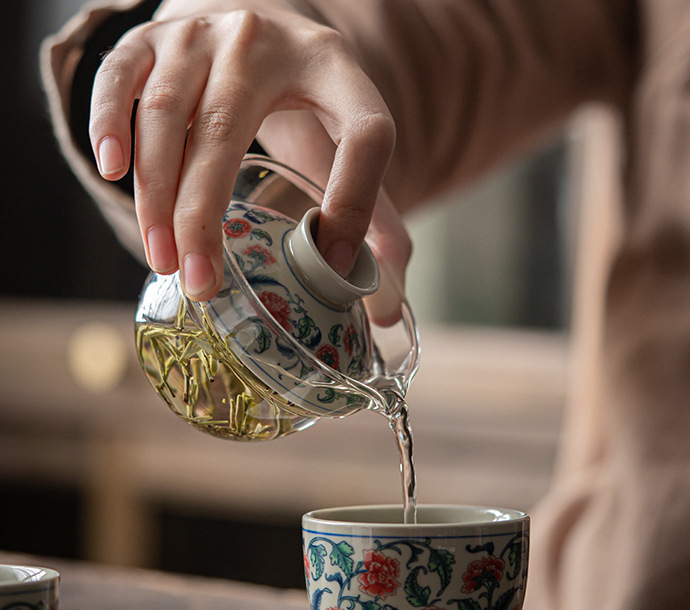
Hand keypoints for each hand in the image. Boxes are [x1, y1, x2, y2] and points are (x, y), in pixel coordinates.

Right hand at [89, 0, 407, 318]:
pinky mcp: (153, 34)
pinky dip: (108, 123)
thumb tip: (388, 308)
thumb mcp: (343, 139)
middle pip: (226, 127)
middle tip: (200, 282)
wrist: (252, 22)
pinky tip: (112, 173)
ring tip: (162, 260)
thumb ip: (373, 212)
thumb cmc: (302, 99)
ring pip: (166, 114)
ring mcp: (202, 34)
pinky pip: (119, 77)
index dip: (356, 200)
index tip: (332, 262)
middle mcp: (265, 41)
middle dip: (204, 215)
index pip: (363, 133)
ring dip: (156, 194)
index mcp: (335, 70)